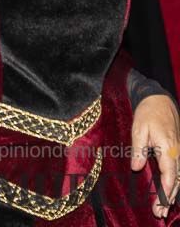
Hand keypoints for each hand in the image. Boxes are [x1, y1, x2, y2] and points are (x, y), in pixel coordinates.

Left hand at [130, 93, 179, 218]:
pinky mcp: (177, 152)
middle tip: (159, 212)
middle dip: (168, 198)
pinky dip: (174, 185)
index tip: (160, 203)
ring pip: (179, 178)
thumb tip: (137, 168)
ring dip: (172, 194)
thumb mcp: (138, 128)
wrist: (159, 100)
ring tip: (163, 208)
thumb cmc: (147, 113)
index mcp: (168, 148)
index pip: (169, 174)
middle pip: (176, 180)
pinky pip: (178, 172)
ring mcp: (179, 152)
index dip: (165, 191)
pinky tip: (169, 194)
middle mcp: (177, 153)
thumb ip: (138, 149)